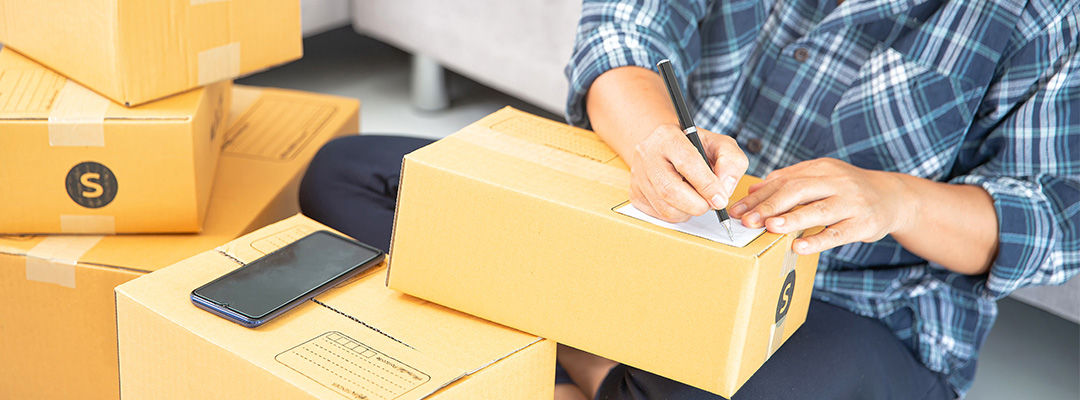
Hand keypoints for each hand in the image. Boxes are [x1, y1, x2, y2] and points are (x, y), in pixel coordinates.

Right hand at [630, 123, 748, 222]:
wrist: (666, 149)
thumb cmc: (696, 148)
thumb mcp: (720, 145)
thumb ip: (731, 162)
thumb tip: (724, 190)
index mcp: (667, 136)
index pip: (687, 162)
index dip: (706, 185)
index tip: (721, 200)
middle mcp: (647, 154)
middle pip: (670, 190)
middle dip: (697, 204)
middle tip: (711, 204)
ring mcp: (638, 176)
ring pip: (665, 208)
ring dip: (688, 211)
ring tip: (696, 198)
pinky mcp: (634, 194)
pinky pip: (659, 215)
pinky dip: (677, 213)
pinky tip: (682, 201)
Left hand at [727, 158, 913, 254]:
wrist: (893, 197)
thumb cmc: (848, 190)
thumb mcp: (821, 177)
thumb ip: (789, 181)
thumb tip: (753, 188)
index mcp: (821, 168)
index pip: (784, 181)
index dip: (759, 196)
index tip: (737, 209)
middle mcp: (836, 182)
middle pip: (798, 190)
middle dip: (769, 206)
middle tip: (747, 221)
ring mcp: (851, 202)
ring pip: (818, 210)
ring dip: (791, 219)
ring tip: (769, 227)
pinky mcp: (863, 224)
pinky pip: (837, 233)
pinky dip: (817, 240)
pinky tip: (799, 247)